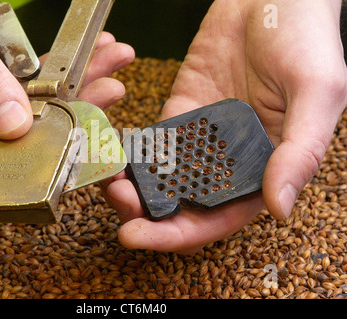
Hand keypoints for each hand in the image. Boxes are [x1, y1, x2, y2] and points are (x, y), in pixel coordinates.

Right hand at [0, 0, 134, 193]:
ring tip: (109, 81)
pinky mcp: (1, 83)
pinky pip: (38, 86)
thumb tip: (11, 126)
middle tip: (96, 121)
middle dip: (59, 136)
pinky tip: (99, 55)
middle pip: (11, 148)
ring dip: (77, 99)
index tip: (48, 179)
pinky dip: (68, 73)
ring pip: (35, 117)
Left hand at [103, 0, 346, 253]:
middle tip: (117, 203)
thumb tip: (280, 207)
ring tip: (107, 178)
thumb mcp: (317, 93)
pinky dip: (132, 151)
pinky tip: (112, 150)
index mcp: (260, 170)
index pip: (215, 219)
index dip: (177, 234)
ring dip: (132, 184)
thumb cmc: (306, 40)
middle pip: (180, 206)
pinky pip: (152, 140)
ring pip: (160, 178)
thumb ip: (300, 152)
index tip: (137, 234)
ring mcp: (200, 139)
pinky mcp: (180, 112)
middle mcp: (227, 163)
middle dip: (144, 213)